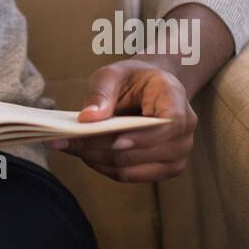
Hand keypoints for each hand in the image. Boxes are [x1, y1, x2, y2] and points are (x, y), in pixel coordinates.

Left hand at [49, 60, 196, 182]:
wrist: (151, 89)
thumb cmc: (133, 79)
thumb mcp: (114, 73)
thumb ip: (101, 92)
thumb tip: (87, 118)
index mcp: (176, 99)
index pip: (168, 124)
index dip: (143, 136)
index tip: (114, 140)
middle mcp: (183, 131)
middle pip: (142, 151)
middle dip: (101, 147)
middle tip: (65, 140)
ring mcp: (177, 155)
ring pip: (132, 168)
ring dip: (98, 160)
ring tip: (70, 146)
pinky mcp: (164, 170)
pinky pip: (129, 176)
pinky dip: (104, 167)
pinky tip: (85, 154)